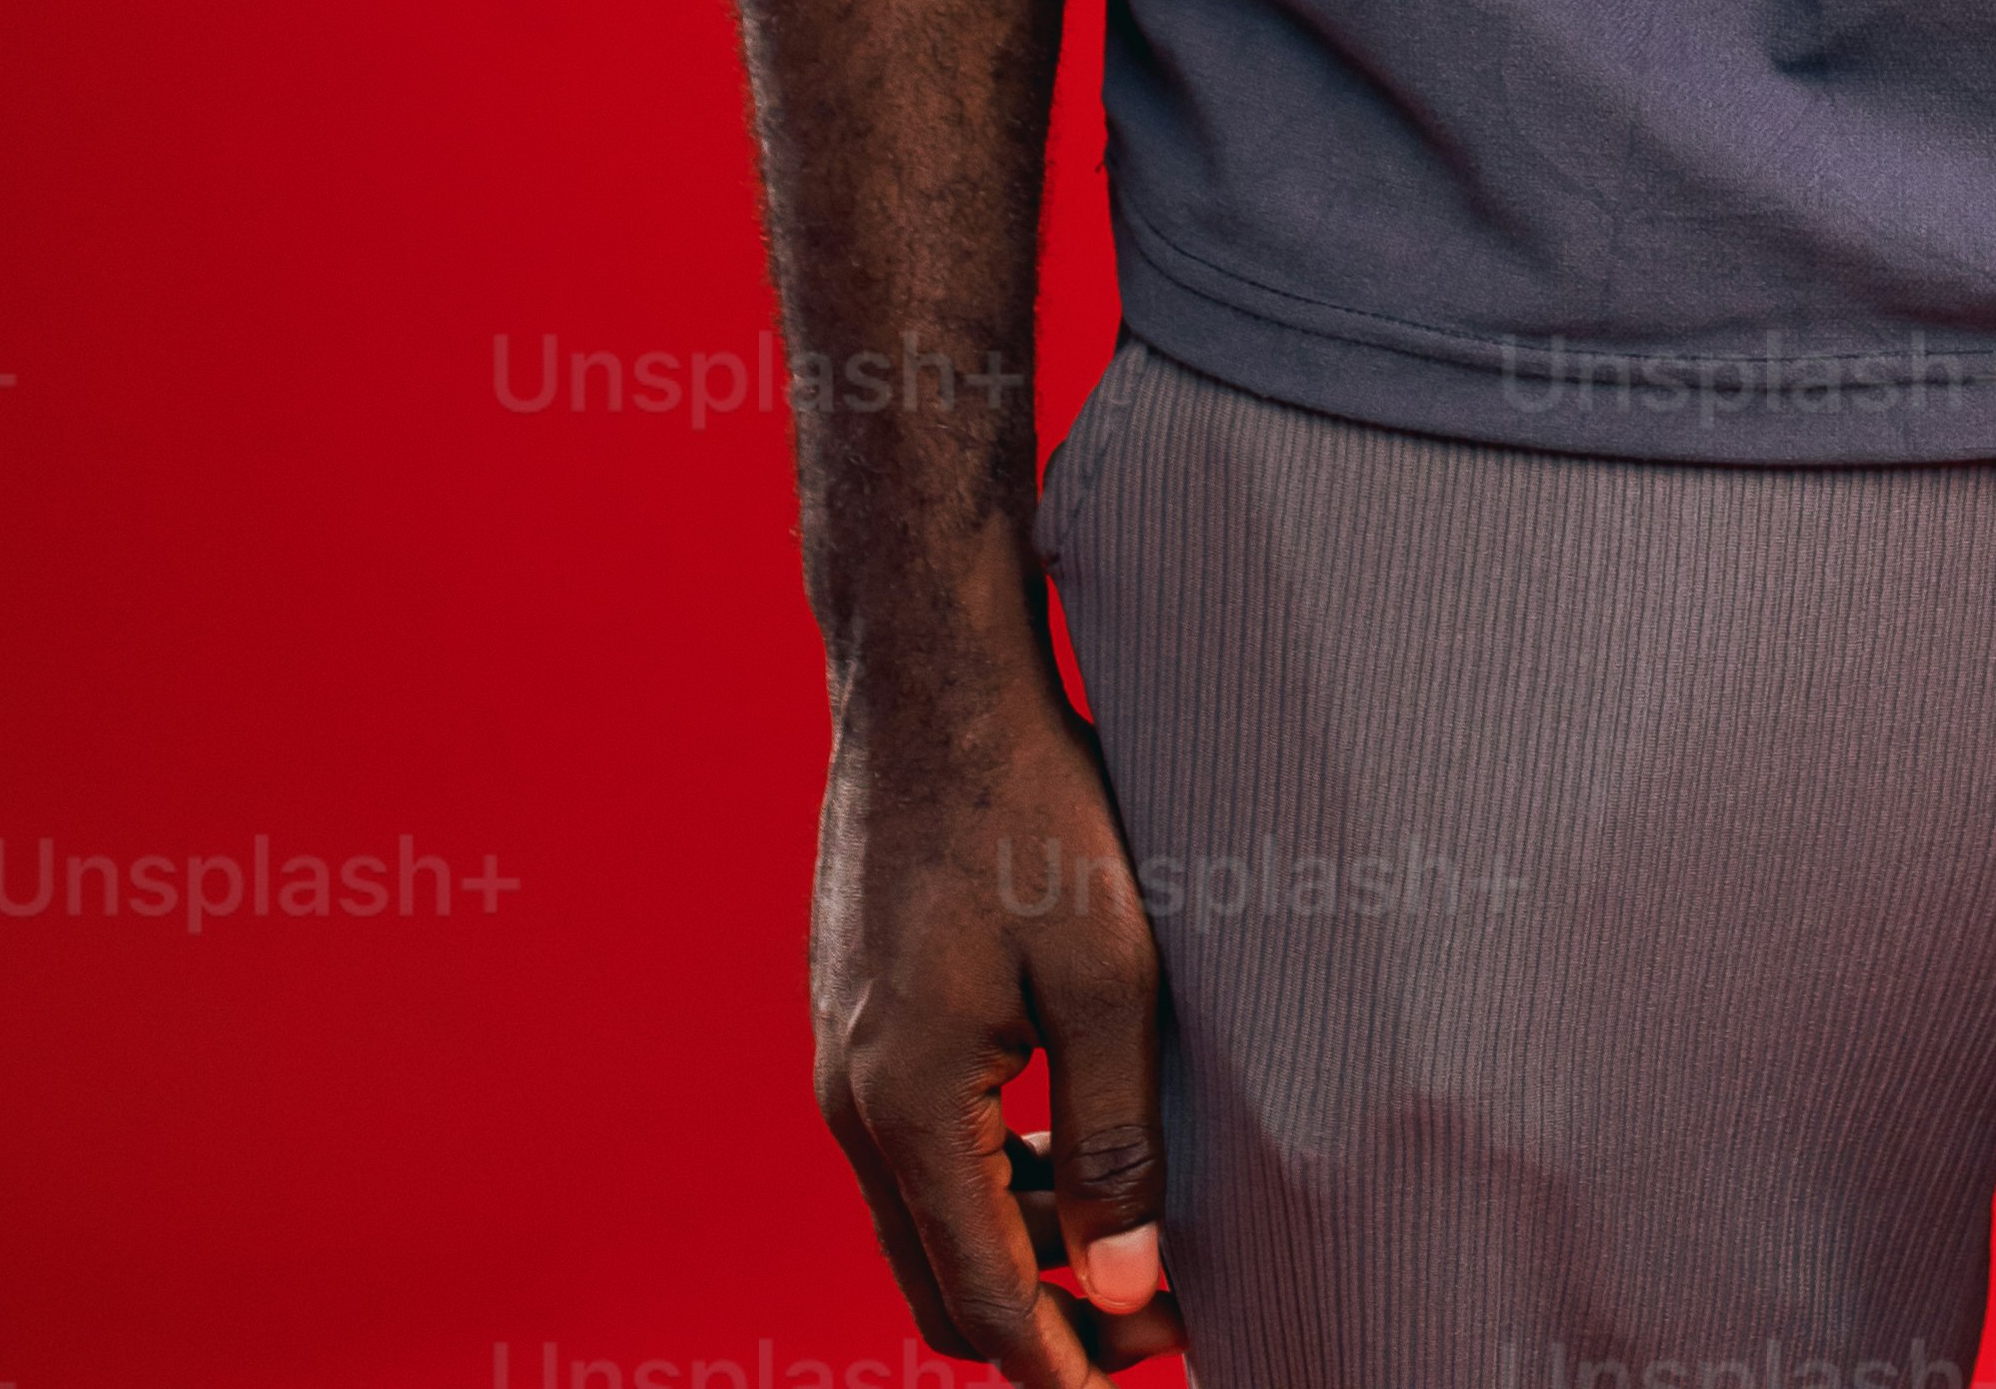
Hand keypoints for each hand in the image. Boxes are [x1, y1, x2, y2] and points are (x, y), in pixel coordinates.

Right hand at [809, 656, 1185, 1373]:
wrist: (931, 677)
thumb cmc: (1032, 805)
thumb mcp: (1109, 973)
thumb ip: (1116, 1139)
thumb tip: (1121, 1289)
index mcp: (905, 1108)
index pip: (980, 1301)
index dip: (1063, 1362)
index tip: (1145, 1377)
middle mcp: (852, 1098)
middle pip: (940, 1276)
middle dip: (1042, 1319)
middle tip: (1150, 1322)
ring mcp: (844, 1052)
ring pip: (927, 1208)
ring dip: (1019, 1241)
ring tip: (1128, 1232)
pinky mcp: (857, 1008)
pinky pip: (917, 1137)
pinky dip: (988, 1171)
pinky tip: (1066, 1138)